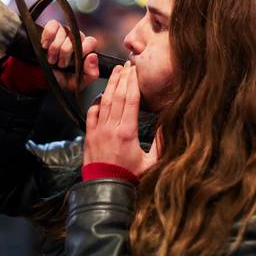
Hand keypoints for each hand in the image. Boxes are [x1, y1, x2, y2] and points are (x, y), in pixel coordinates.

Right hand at [40, 20, 98, 90]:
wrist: (41, 78)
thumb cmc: (61, 78)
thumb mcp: (77, 82)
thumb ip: (90, 73)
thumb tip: (93, 56)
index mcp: (85, 49)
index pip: (91, 42)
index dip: (82, 51)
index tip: (72, 63)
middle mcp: (76, 38)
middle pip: (74, 37)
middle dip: (64, 54)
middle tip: (60, 64)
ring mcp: (64, 31)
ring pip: (63, 32)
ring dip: (54, 48)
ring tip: (51, 59)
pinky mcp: (52, 27)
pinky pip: (52, 25)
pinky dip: (47, 37)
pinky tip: (45, 46)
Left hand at [84, 62, 159, 176]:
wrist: (105, 190)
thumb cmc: (130, 178)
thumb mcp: (151, 162)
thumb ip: (160, 143)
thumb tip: (166, 125)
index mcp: (128, 132)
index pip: (131, 100)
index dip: (133, 83)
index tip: (135, 70)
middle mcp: (112, 128)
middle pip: (118, 96)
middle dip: (122, 78)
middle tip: (126, 65)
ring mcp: (98, 131)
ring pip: (104, 102)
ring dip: (110, 85)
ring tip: (115, 72)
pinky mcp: (89, 136)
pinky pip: (91, 114)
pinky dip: (96, 103)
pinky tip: (101, 95)